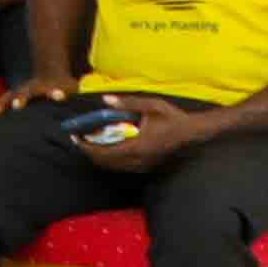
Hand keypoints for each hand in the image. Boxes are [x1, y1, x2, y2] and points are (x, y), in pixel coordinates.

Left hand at [57, 93, 181, 173]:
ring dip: (99, 157)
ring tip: (88, 143)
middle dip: (90, 152)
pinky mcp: (145, 165)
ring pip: (113, 166)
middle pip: (106, 162)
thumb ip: (128, 104)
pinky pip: (122, 166)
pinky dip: (110, 159)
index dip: (88, 146)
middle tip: (79, 140)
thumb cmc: (172, 117)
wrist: (191, 132)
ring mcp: (142, 164)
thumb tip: (105, 100)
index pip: (106, 151)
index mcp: (138, 145)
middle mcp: (138, 159)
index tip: (76, 137)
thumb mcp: (151, 105)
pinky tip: (106, 149)